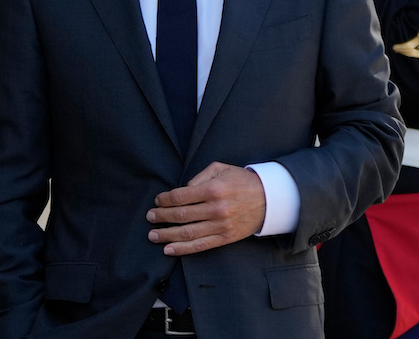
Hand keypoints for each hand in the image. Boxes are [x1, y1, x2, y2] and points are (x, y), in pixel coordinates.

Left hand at [147, 162, 265, 255]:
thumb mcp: (222, 168)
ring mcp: (220, 226)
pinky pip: (200, 246)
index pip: (182, 196)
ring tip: (153, 235)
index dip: (166, 200)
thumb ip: (200, 176)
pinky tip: (168, 249)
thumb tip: (183, 190)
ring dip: (166, 235)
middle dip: (161, 217)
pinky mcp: (225, 238)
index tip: (157, 201)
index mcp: (214, 189)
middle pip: (181, 215)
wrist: (268, 198)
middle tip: (150, 217)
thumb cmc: (242, 181)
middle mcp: (216, 209)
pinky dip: (182, 249)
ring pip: (187, 233)